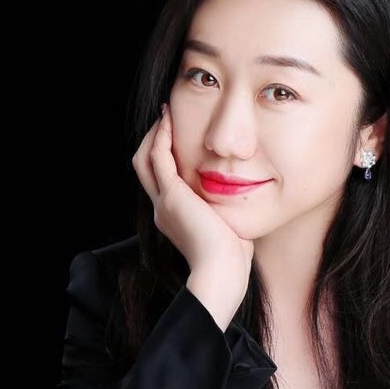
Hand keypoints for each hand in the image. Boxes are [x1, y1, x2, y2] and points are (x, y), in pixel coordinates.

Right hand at [132, 104, 252, 309]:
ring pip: (145, 159)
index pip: (161, 180)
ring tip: (165, 115)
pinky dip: (161, 137)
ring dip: (154, 135)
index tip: (176, 137)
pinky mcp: (172, 196)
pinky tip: (169, 121)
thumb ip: (227, 211)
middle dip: (153, 141)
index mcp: (174, 218)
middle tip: (165, 120)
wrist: (221, 273)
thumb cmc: (232, 258)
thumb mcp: (227, 228)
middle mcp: (163, 209)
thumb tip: (244, 199)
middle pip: (145, 167)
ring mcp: (164, 203)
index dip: (164, 157)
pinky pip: (158, 158)